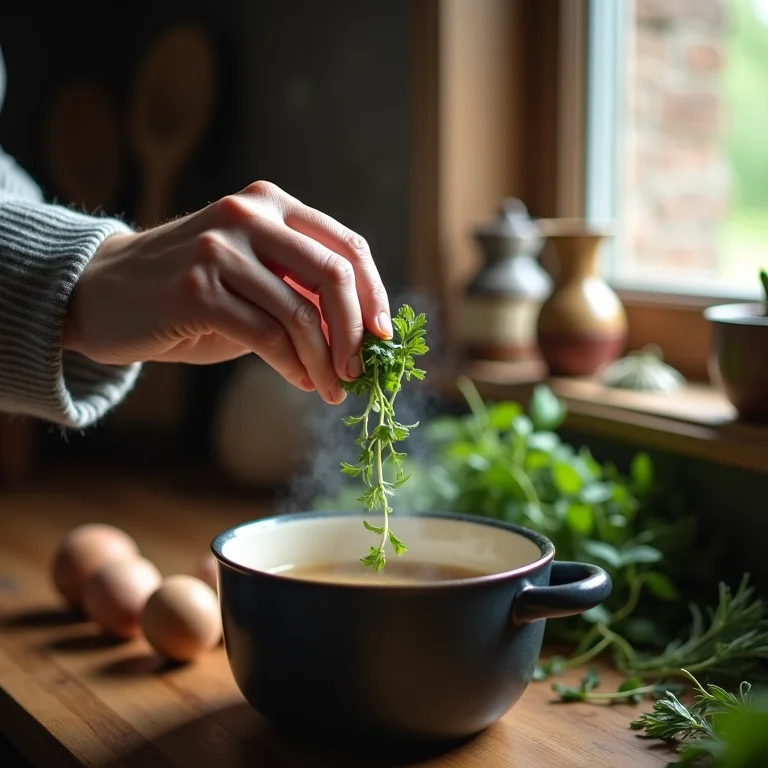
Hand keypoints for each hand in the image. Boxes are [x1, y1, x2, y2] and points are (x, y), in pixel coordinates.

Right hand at [63, 181, 391, 404]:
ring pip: (299, 313)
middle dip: (354, 332)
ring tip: (332, 388)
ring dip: (324, 361)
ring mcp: (219, 248)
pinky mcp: (196, 288)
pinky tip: (300, 381)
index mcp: (272, 204)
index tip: (384, 336)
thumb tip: (362, 335)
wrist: (104, 293)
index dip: (374, 293)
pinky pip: (265, 335)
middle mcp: (249, 214)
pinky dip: (292, 365)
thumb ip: (300, 291)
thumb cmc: (191, 292)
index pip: (346, 246)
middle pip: (333, 275)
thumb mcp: (254, 278)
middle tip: (360, 370)